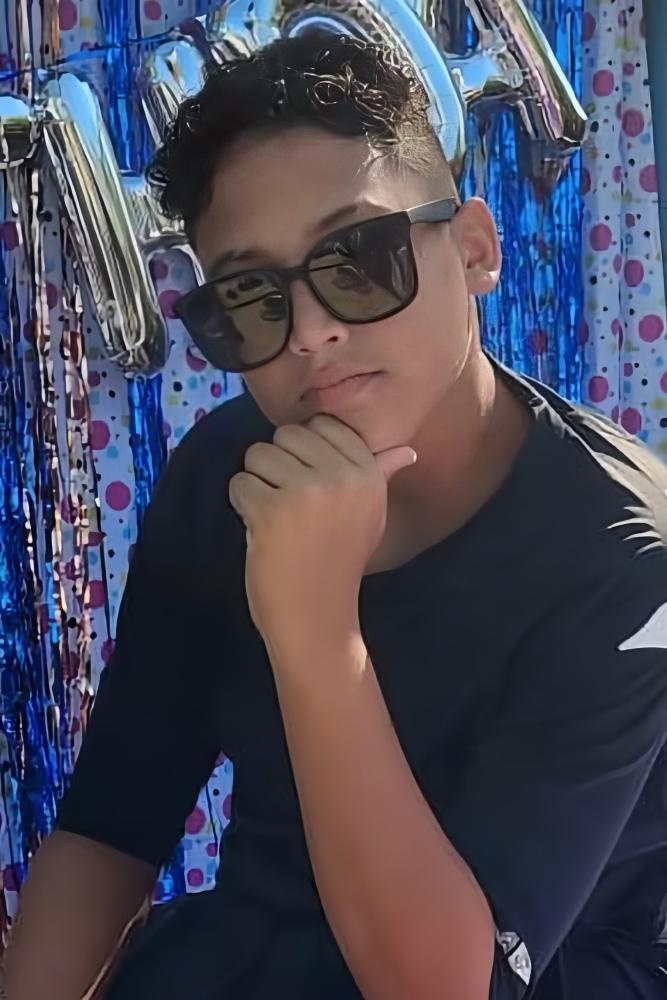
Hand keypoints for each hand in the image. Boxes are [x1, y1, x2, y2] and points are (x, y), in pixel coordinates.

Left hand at [228, 415, 415, 643]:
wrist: (318, 618)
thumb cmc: (340, 564)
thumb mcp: (370, 516)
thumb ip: (380, 475)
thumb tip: (406, 452)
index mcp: (368, 474)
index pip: (322, 424)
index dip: (305, 453)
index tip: (313, 490)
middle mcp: (342, 476)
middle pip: (286, 434)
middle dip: (278, 466)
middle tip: (293, 508)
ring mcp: (307, 492)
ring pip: (257, 454)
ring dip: (258, 485)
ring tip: (278, 520)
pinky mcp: (272, 510)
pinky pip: (240, 482)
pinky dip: (242, 506)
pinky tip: (262, 532)